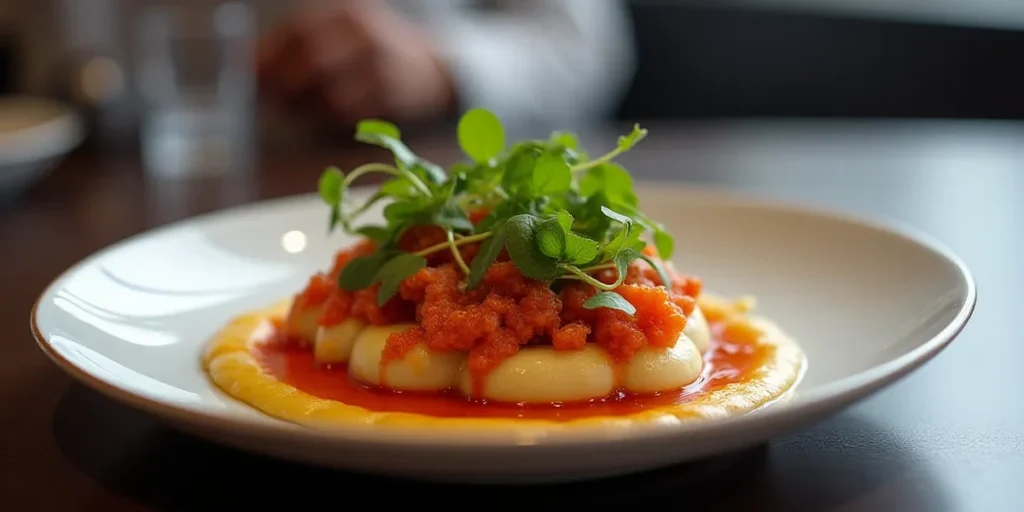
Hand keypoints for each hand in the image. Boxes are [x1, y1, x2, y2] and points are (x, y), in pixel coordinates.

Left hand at [256, 1, 455, 125]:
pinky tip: (326, 113)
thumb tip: (251, 66)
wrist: (427, 67)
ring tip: (296, 109)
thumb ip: (295, 45)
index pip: (298, 33)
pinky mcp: (390, 96)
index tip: (251, 76)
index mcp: (346, 13)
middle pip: (312, 61)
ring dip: (305, 107)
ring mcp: (381, 66)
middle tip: (270, 101)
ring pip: (328, 94)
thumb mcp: (336, 34)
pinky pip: (347, 114)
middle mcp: (365, 35)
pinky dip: (329, 118)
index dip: (269, 56)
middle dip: (284, 85)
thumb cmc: (366, 51)